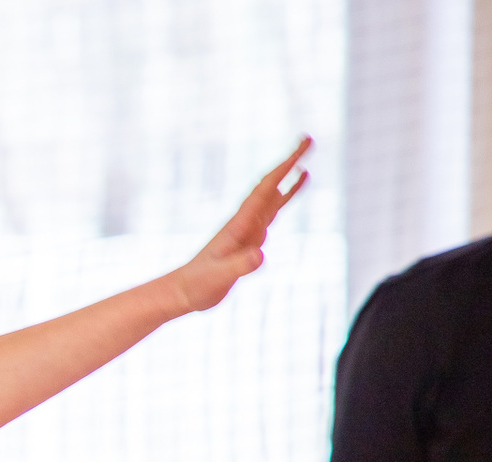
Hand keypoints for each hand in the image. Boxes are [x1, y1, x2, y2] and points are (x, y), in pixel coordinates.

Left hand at [168, 138, 309, 313]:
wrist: (183, 291)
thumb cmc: (198, 285)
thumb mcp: (220, 277)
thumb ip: (240, 266)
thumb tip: (260, 255)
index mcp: (240, 224)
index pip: (266, 189)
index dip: (285, 167)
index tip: (302, 147)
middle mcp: (245, 221)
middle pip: (270, 185)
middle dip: (289, 162)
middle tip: (308, 140)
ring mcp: (246, 229)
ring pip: (271, 198)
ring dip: (287, 180)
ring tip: (305, 165)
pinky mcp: (247, 240)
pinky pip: (269, 215)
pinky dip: (281, 201)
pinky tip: (286, 196)